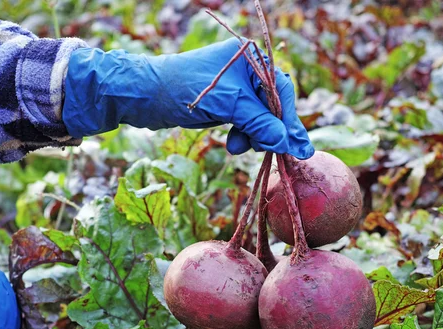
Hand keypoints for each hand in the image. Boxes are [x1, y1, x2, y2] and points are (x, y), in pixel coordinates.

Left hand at [63, 38, 313, 159]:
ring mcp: (235, 90)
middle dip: (271, 132)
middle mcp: (246, 72)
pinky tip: (232, 145)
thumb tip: (288, 143)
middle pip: (272, 107)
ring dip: (254, 137)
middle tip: (277, 154)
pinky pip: (245, 124)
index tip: (298, 148)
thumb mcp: (228, 105)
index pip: (282, 92)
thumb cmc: (185, 90)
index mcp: (250, 59)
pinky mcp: (224, 106)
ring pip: (259, 119)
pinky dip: (242, 137)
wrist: (144, 95)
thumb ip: (260, 122)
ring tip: (237, 148)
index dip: (290, 121)